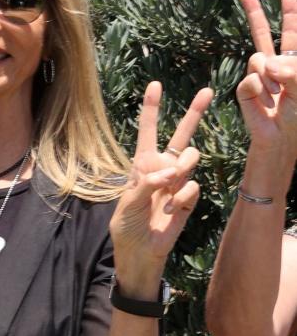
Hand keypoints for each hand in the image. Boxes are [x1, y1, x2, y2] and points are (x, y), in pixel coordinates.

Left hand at [109, 81, 211, 293]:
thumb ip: (147, 183)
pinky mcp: (189, 197)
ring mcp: (177, 181)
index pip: (148, 131)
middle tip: (208, 90)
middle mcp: (162, 167)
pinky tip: (170, 210)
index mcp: (141, 163)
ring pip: (191, 158)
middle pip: (181, 134)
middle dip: (194, 112)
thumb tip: (171, 171)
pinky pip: (191, 187)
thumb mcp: (128, 202)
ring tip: (169, 186)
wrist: (141, 250)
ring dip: (182, 168)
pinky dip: (181, 198)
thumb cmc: (127, 225)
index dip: (151, 108)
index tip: (155, 84)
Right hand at [238, 0, 296, 160]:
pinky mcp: (246, 89)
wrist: (280, 143)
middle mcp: (278, 65)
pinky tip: (265, 105)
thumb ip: (291, 72)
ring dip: (270, 80)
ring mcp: (261, 76)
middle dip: (255, 13)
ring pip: (258, 58)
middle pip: (266, 34)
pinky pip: (250, 80)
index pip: (294, 35)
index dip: (292, 14)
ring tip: (277, 98)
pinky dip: (259, 93)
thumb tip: (263, 62)